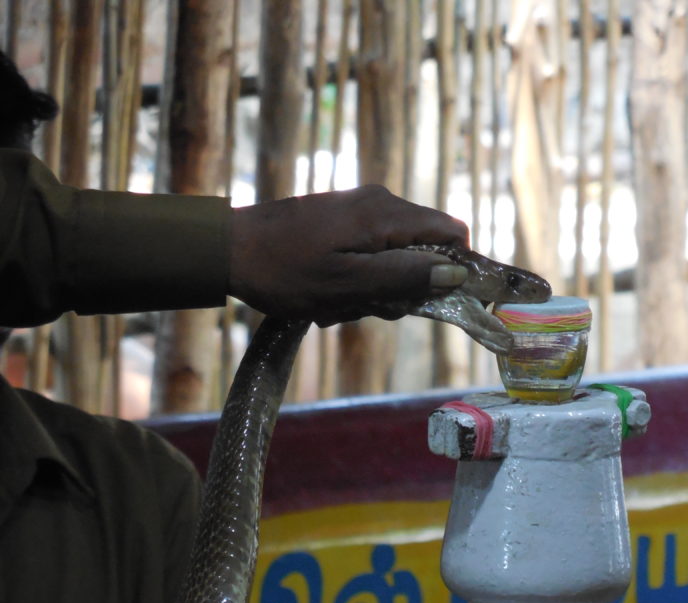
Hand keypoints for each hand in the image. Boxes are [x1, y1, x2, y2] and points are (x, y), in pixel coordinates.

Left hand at [228, 185, 469, 324]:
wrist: (225, 249)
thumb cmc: (283, 271)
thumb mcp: (348, 284)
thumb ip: (404, 277)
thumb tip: (455, 273)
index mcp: (384, 214)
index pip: (451, 231)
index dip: (455, 267)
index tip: (435, 299)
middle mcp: (379, 202)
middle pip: (425, 247)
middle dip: (406, 285)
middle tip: (369, 307)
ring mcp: (359, 208)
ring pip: (397, 254)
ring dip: (378, 288)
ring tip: (340, 304)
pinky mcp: (341, 219)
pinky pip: (371, 252)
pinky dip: (359, 278)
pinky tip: (330, 295)